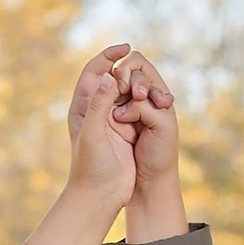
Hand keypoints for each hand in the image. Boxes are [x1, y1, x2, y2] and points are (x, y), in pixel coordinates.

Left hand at [65, 44, 138, 226]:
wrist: (100, 196)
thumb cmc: (91, 168)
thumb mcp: (93, 134)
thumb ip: (99, 105)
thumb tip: (110, 79)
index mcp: (83, 106)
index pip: (94, 71)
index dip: (108, 56)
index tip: (124, 48)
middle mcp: (99, 109)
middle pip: (115, 77)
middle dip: (129, 74)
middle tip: (138, 84)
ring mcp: (114, 120)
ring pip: (129, 92)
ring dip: (141, 88)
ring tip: (151, 95)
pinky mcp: (128, 131)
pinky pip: (140, 107)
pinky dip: (148, 102)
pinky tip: (159, 103)